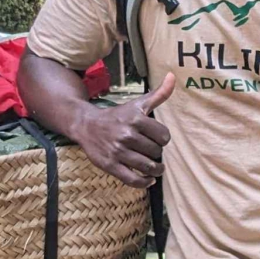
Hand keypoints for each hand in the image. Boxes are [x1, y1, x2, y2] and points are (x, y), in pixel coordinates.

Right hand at [74, 73, 175, 188]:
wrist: (87, 125)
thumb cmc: (116, 115)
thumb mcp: (137, 104)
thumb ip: (158, 94)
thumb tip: (172, 76)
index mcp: (136, 119)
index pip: (164, 136)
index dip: (163, 139)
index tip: (157, 139)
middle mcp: (127, 135)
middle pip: (156, 152)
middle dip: (156, 153)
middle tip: (151, 151)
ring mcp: (118, 152)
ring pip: (147, 167)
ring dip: (155, 169)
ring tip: (155, 167)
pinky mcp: (111, 165)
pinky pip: (133, 180)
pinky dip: (144, 182)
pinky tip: (148, 179)